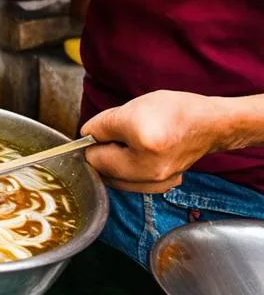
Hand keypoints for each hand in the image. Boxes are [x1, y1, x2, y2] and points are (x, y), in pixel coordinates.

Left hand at [81, 90, 225, 193]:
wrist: (209, 125)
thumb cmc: (173, 111)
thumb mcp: (131, 108)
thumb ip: (102, 125)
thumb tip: (85, 137)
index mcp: (142, 142)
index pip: (93, 153)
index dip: (89, 142)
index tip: (95, 133)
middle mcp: (150, 168)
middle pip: (103, 170)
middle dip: (101, 154)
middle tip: (112, 137)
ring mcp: (158, 182)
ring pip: (116, 180)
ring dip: (113, 164)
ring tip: (126, 146)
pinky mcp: (163, 186)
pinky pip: (133, 183)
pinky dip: (128, 172)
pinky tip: (137, 156)